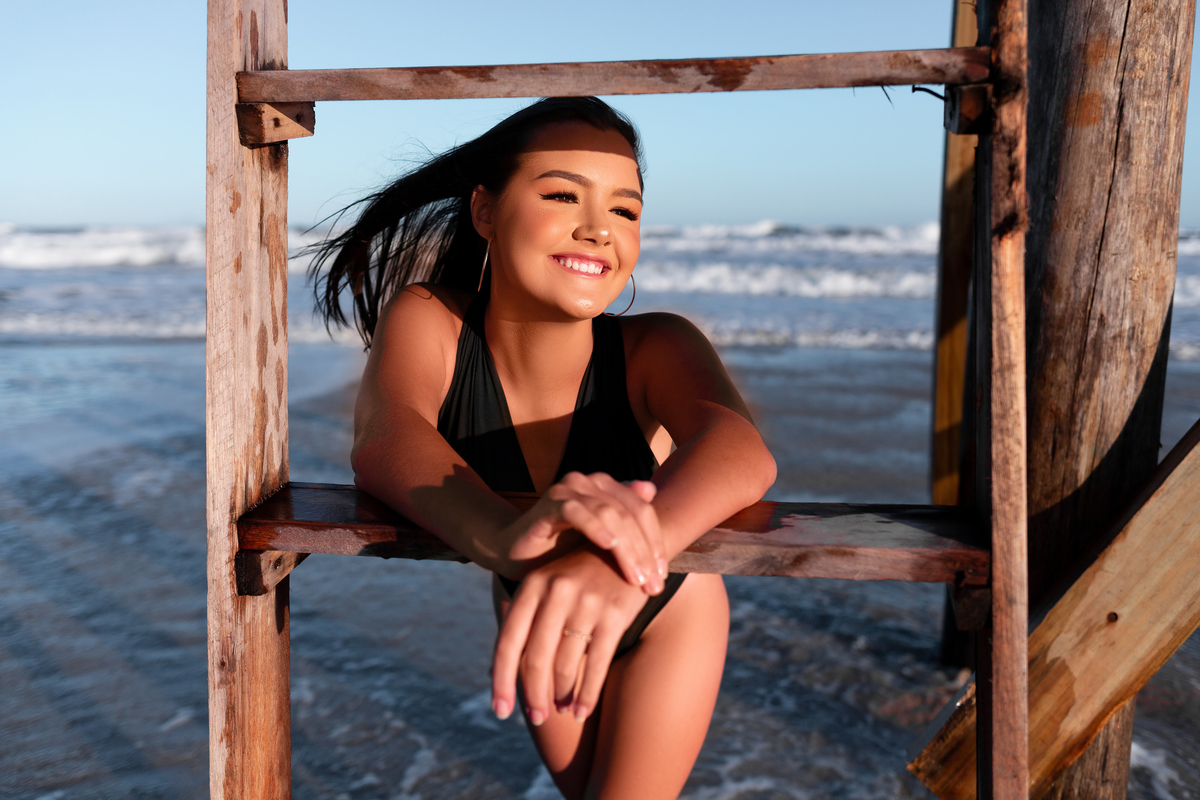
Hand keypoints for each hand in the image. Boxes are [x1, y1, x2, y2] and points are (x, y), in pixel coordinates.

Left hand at [491, 546, 647, 723]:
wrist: (627, 549)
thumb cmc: (579, 578)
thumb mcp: (547, 587)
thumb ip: (525, 623)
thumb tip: (495, 673)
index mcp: (532, 586)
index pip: (507, 642)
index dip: (501, 680)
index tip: (500, 711)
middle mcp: (556, 592)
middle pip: (536, 659)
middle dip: (534, 696)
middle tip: (537, 717)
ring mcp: (586, 602)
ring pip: (566, 665)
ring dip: (562, 696)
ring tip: (562, 711)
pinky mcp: (614, 614)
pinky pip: (597, 665)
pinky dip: (587, 694)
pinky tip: (581, 710)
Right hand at [501, 471, 666, 594]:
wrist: (513, 553)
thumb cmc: (560, 551)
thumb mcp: (600, 545)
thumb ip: (627, 526)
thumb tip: (652, 491)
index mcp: (606, 488)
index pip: (643, 512)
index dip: (656, 543)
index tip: (662, 578)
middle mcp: (590, 482)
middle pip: (630, 513)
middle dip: (645, 552)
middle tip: (653, 585)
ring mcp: (569, 490)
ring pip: (610, 513)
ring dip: (627, 548)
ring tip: (635, 578)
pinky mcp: (550, 503)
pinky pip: (577, 512)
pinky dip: (595, 528)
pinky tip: (608, 547)